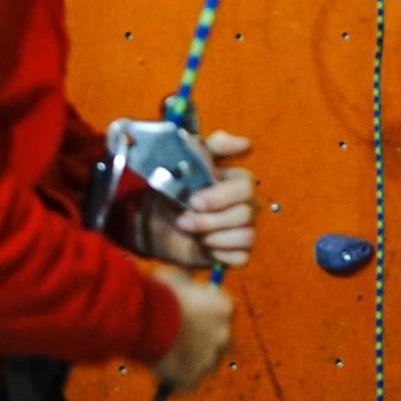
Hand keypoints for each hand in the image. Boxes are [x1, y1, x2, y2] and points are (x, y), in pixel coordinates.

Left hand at [133, 132, 255, 268]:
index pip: (247, 186)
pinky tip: (204, 247)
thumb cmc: (173, 187)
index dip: (220, 196)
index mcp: (238, 182)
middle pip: (246, 213)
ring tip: (191, 233)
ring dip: (213, 236)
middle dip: (211, 220)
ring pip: (246, 236)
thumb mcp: (189, 157)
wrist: (154, 222)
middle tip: (185, 220)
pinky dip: (220, 254)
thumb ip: (216, 146)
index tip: (194, 201)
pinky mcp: (235, 253)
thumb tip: (246, 143)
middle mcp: (246, 205)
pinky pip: (242, 257)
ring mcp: (243, 230)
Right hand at [149, 269, 233, 389]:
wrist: (149, 319)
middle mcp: (224, 335)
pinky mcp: (193, 380)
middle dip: (203, 343)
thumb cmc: (161, 295)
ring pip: (204, 365)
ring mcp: (209, 360)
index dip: (205, 317)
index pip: (222, 315)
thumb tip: (186, 283)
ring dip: (192, 363)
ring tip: (170, 359)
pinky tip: (163, 374)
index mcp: (225, 309)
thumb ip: (188, 284)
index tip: (191, 319)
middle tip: (182, 342)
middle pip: (218, 342)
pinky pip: (186, 383)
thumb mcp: (178, 278)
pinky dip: (177, 381)